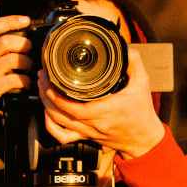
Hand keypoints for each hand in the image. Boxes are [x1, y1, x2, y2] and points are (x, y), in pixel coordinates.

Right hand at [0, 15, 33, 169]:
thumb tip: (14, 49)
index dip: (10, 20)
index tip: (26, 20)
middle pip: (4, 41)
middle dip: (23, 43)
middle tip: (32, 51)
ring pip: (11, 59)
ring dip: (27, 63)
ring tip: (30, 70)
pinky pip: (12, 80)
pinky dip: (24, 81)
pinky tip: (26, 85)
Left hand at [38, 46, 163, 158]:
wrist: (144, 139)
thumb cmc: (142, 114)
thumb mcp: (142, 84)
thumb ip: (134, 63)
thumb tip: (125, 47)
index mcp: (103, 110)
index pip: (70, 106)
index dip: (54, 92)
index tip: (49, 76)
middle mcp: (92, 123)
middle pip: (57, 112)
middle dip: (45, 93)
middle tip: (42, 77)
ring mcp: (87, 131)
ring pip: (57, 122)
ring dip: (45, 106)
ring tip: (42, 89)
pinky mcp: (86, 136)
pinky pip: (62, 136)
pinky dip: (51, 125)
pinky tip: (48, 113)